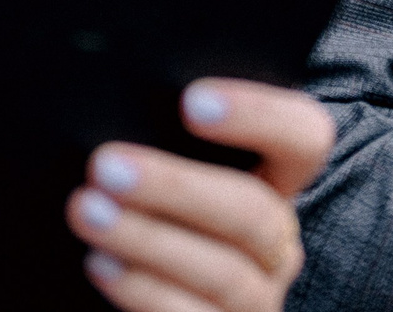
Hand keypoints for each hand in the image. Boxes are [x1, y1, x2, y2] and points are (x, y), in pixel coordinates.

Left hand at [67, 80, 336, 311]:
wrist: (148, 287)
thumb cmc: (150, 213)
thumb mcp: (168, 175)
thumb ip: (165, 143)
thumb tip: (120, 114)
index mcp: (277, 182)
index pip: (304, 137)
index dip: (260, 115)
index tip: (192, 101)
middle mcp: (277, 243)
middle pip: (255, 212)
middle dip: (176, 187)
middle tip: (105, 164)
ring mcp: (258, 298)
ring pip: (226, 273)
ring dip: (149, 240)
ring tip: (88, 211)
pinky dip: (143, 290)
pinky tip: (100, 263)